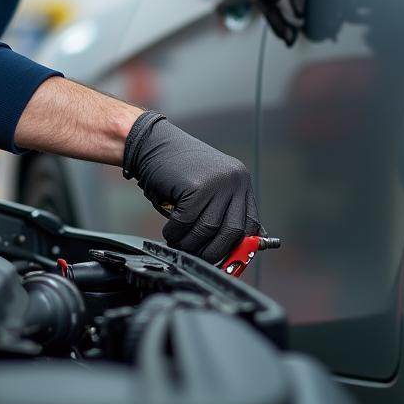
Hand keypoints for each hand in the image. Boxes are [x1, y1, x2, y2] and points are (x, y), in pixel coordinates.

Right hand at [122, 111, 261, 264]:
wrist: (153, 143)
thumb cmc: (177, 168)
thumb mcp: (208, 186)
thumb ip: (221, 210)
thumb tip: (232, 246)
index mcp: (240, 181)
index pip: (251, 224)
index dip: (239, 247)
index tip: (225, 260)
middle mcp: (234, 181)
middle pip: (233, 231)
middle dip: (214, 251)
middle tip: (198, 257)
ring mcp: (217, 183)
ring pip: (207, 229)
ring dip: (189, 243)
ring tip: (178, 242)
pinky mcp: (196, 186)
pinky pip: (186, 222)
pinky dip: (175, 232)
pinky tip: (169, 230)